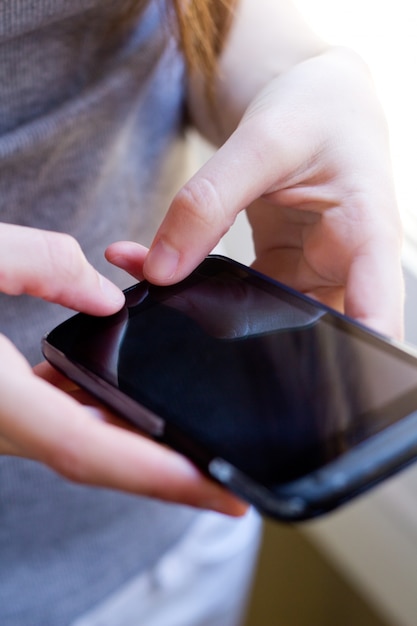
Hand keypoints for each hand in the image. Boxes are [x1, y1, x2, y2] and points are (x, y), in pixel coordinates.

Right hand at [0, 224, 244, 514]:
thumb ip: (39, 265)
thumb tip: (105, 299)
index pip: (89, 445)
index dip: (158, 472)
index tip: (219, 488)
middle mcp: (1, 421)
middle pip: (100, 458)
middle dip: (168, 477)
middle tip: (230, 482)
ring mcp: (1, 418)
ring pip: (84, 445)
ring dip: (141, 453)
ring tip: (198, 448)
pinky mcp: (2, 406)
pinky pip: (66, 424)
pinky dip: (106, 424)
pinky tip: (132, 406)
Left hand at [108, 49, 402, 338]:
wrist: (313, 103)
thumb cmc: (314, 110)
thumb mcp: (263, 142)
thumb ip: (210, 203)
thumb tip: (161, 270)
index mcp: (367, 234)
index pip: (375, 308)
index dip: (354, 350)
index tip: (321, 384)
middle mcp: (346, 267)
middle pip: (318, 331)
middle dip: (261, 351)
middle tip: (200, 352)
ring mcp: (312, 275)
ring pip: (270, 319)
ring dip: (214, 313)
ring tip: (155, 294)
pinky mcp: (282, 273)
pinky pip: (242, 295)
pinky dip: (200, 286)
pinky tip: (158, 271)